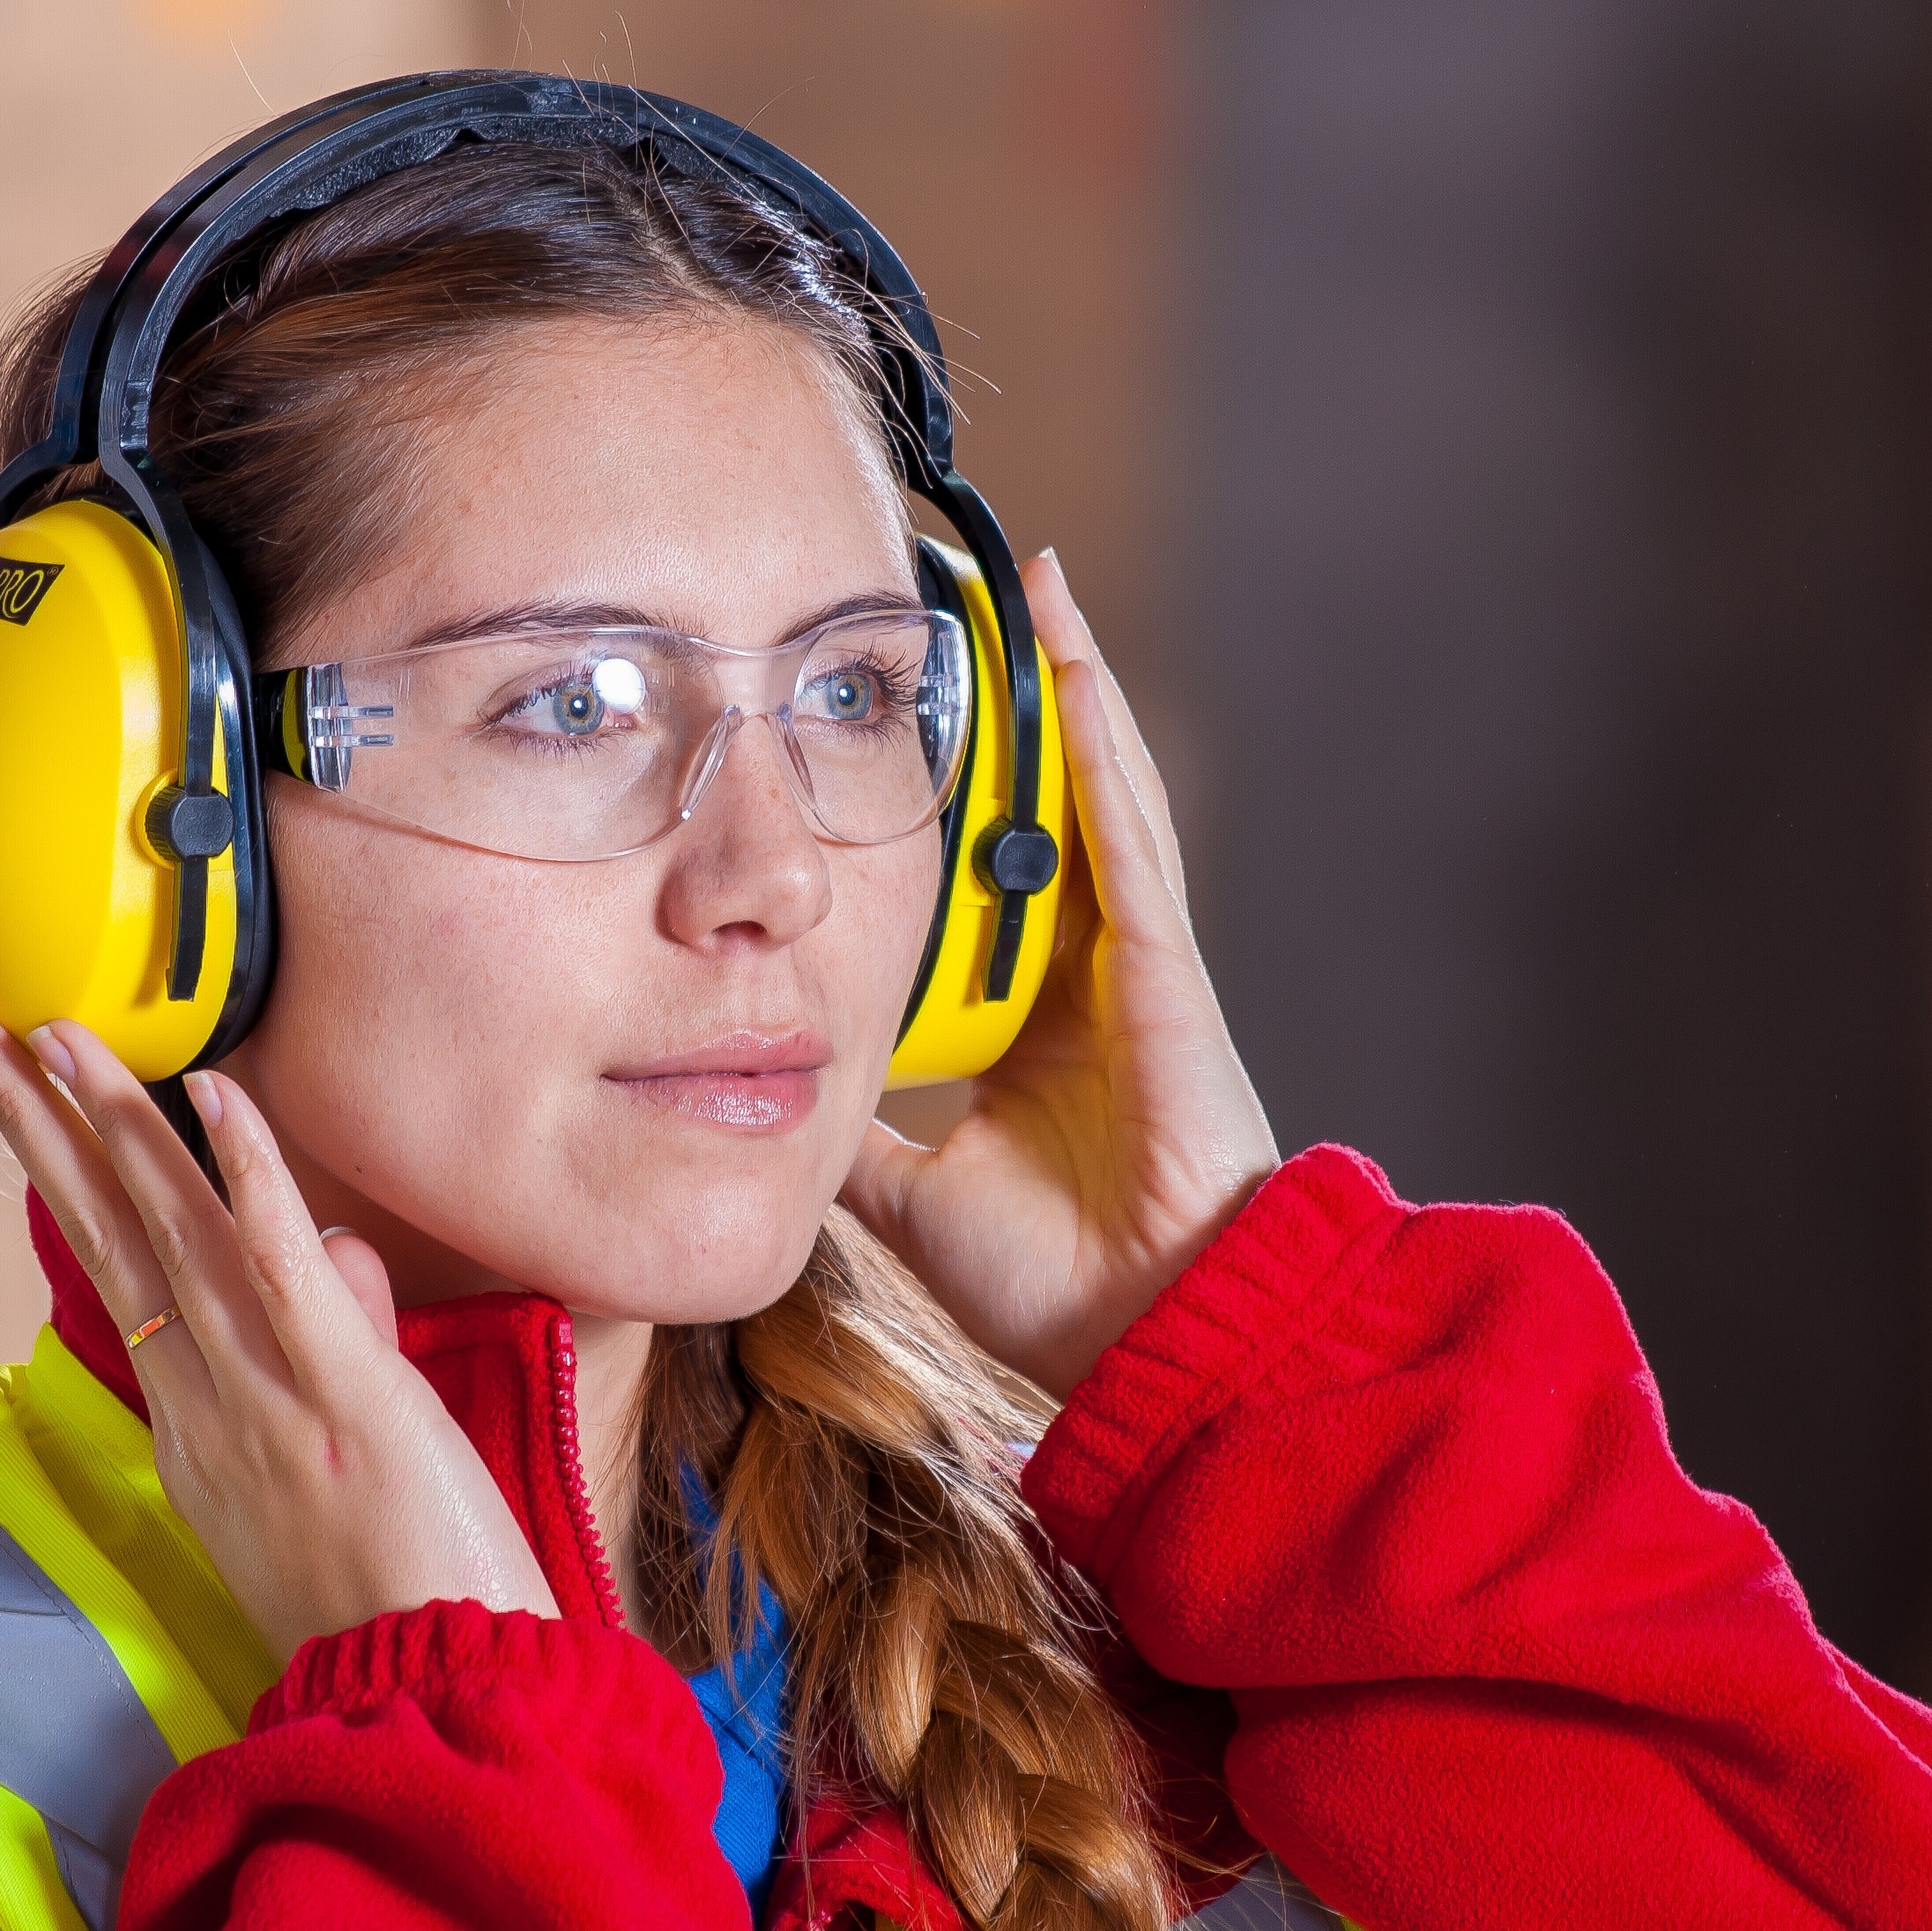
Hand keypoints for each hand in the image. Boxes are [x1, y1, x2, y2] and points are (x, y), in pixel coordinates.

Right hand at [0, 1007, 558, 1662]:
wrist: (437, 1697)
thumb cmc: (400, 1594)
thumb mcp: (340, 1458)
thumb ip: (335, 1338)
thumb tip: (341, 1251)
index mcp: (193, 1422)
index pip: (116, 1265)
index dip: (62, 1166)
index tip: (18, 1084)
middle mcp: (206, 1401)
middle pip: (105, 1230)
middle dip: (30, 1120)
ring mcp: (267, 1397)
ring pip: (171, 1232)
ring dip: (108, 1118)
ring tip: (49, 1030)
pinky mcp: (346, 1396)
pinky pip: (287, 1269)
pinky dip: (251, 1176)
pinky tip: (212, 1094)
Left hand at [840, 549, 1280, 1398]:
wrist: (1150, 1339)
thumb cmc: (1059, 1285)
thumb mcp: (912, 1190)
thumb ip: (858, 1134)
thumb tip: (769, 1097)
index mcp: (1036, 1022)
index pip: (987, 884)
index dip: (956, 802)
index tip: (905, 726)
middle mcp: (1089, 975)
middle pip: (1044, 814)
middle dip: (1014, 713)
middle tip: (967, 609)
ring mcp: (1133, 962)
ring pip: (1095, 798)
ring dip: (1065, 692)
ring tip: (1036, 591)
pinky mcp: (1162, 967)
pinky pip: (1126, 836)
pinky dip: (1099, 749)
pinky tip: (1074, 671)